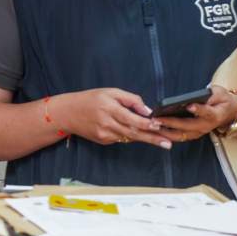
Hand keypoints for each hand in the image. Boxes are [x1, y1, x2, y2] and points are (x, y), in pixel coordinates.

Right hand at [50, 88, 172, 148]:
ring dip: (146, 139)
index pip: (132, 119)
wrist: (68, 113)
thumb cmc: (91, 99)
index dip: (146, 124)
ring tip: (162, 141)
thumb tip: (146, 110)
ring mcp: (105, 134)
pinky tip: (140, 134)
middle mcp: (107, 124)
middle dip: (152, 138)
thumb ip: (130, 99)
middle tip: (168, 143)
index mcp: (109, 109)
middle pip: (133, 133)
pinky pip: (121, 138)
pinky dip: (131, 136)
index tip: (159, 126)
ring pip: (129, 138)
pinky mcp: (103, 140)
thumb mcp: (110, 92)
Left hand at [154, 85, 236, 142]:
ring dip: (165, 132)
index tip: (189, 106)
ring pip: (180, 135)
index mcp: (214, 115)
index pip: (206, 112)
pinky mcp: (192, 135)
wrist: (229, 113)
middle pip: (187, 126)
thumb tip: (195, 98)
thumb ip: (210, 94)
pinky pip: (178, 137)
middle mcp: (206, 126)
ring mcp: (199, 133)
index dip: (198, 109)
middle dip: (170, 123)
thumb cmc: (222, 100)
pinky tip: (155, 129)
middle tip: (157, 118)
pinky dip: (167, 134)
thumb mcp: (220, 92)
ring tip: (152, 125)